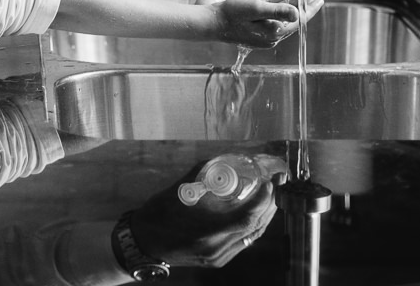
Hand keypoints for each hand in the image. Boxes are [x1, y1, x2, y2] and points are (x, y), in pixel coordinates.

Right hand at [129, 173, 279, 268]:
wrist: (143, 242)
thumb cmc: (157, 215)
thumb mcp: (177, 191)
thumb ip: (201, 175)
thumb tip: (221, 158)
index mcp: (206, 233)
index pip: (246, 219)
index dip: (262, 201)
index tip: (269, 183)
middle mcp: (216, 249)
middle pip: (254, 229)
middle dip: (269, 206)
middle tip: (276, 185)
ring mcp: (218, 257)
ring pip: (252, 237)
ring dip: (264, 216)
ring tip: (271, 196)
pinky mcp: (218, 260)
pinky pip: (243, 243)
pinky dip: (253, 226)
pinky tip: (255, 213)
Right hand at [212, 0, 323, 47]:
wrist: (212, 23)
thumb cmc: (231, 14)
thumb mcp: (255, 8)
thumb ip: (277, 10)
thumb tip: (298, 13)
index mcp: (273, 32)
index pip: (298, 20)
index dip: (309, 8)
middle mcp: (271, 37)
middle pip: (294, 21)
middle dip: (305, 7)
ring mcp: (264, 36)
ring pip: (285, 20)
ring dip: (294, 7)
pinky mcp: (257, 33)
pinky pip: (276, 21)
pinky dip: (283, 10)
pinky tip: (284, 4)